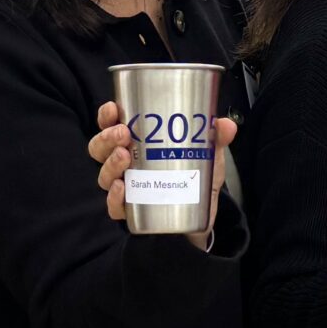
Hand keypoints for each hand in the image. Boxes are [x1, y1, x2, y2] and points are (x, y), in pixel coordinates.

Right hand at [89, 99, 238, 227]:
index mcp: (136, 143)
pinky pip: (114, 206)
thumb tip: (226, 125)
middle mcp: (124, 164)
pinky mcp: (130, 211)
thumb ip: (215, 140)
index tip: (113, 109)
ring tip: (125, 157)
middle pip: (100, 148)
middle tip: (124, 134)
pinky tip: (122, 189)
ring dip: (110, 164)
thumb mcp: (207, 157)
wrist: (198, 218)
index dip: (106, 116)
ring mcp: (125, 188)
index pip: (110, 125)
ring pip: (104, 176)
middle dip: (107, 138)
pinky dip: (115, 198)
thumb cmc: (193, 178)